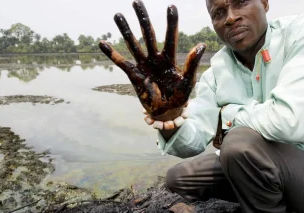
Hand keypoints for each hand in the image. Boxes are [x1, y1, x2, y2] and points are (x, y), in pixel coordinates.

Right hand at [99, 0, 205, 120]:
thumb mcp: (188, 81)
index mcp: (170, 58)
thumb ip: (191, 64)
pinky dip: (111, 54)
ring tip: (118, 15)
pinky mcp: (134, 75)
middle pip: (148, 34)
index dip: (171, 22)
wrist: (167, 112)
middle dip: (142, 18)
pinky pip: (121, 63)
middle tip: (136, 2)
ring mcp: (143, 65)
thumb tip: (201, 45)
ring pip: (133, 44)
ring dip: (125, 30)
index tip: (171, 6)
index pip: (170, 37)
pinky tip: (102, 43)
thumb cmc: (180, 96)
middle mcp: (155, 58)